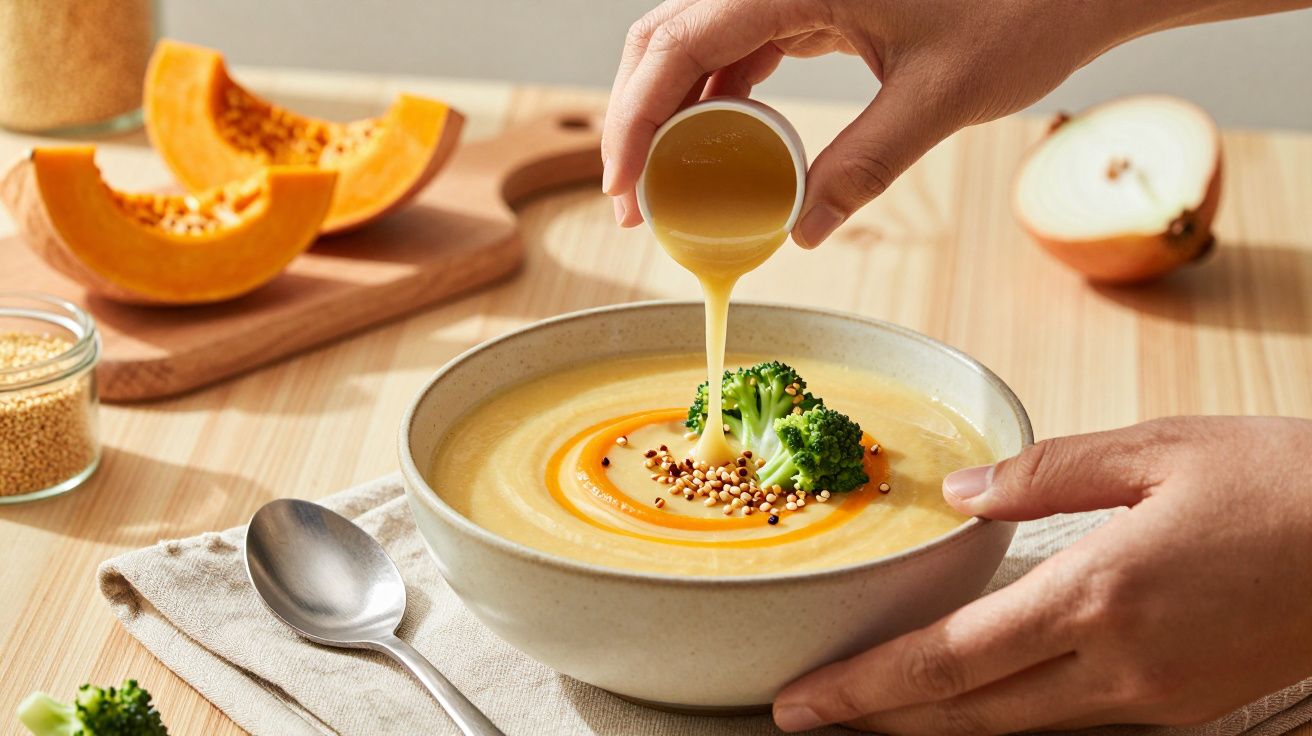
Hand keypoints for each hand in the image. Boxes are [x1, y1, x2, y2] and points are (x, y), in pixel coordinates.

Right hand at [602, 0, 1311, 247]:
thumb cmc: (1024, 11)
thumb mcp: (938, 98)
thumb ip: (863, 166)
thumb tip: (802, 233)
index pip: (678, 44)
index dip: (634, 119)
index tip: (623, 187)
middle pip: (667, 37)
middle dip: (637, 117)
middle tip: (634, 196)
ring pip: (696, 42)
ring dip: (674, 112)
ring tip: (669, 187)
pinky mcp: (814, 2)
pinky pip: (742, 48)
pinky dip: (720, 100)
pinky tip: (724, 152)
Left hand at [773, 416, 1311, 733]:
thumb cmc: (1282, 483)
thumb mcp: (1158, 449)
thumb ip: (1046, 472)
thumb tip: (962, 493)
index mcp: (1096, 596)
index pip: (947, 660)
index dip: (865, 687)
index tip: (802, 699)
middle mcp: (1117, 667)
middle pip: (966, 715)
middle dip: (876, 720)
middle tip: (805, 717)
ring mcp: (1154, 701)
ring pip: (1014, 730)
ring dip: (933, 725)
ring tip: (870, 712)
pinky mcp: (1184, 709)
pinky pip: (1070, 722)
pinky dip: (1004, 718)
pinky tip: (973, 700)